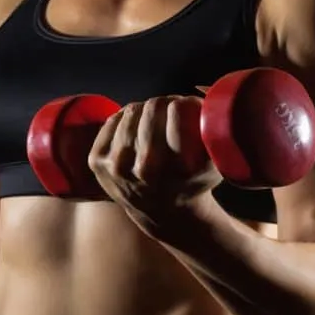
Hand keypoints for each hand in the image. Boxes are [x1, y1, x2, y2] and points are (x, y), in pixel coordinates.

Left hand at [88, 96, 220, 232]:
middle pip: (151, 109)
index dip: (182, 102)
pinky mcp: (97, 163)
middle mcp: (145, 168)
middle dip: (163, 102)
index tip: (184, 105)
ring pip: (130, 112)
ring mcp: (117, 166)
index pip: (176, 110)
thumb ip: (216, 134)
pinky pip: (112, 121)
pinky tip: (134, 122)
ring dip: (143, 108)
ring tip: (152, 114)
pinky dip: (124, 116)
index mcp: (178, 166)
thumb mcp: (215, 164)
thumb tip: (197, 99)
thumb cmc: (194, 182)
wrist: (164, 214)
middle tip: (168, 106)